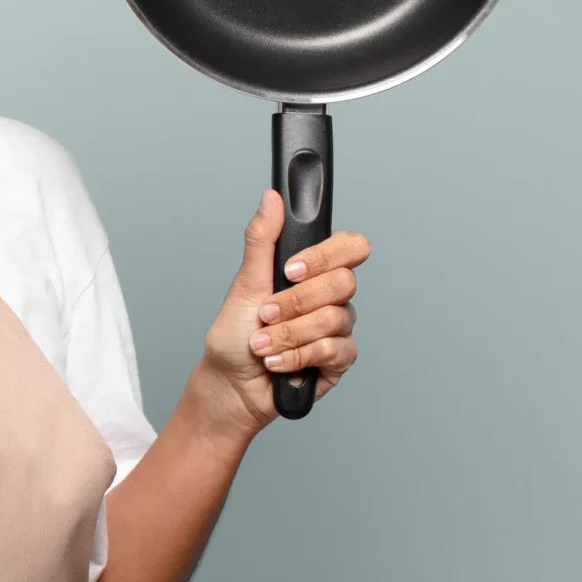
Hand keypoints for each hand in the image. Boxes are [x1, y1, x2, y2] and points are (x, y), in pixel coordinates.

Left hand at [192, 189, 369, 439]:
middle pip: (342, 283)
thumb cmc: (235, 335)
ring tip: (262, 344)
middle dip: (294, 303)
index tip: (290, 270)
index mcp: (314, 272)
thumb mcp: (245, 283)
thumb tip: (271, 198)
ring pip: (334, 319)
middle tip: (266, 314)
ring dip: (288, 334)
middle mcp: (332, 297)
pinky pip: (334, 350)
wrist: (231, 384)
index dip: (325, 256)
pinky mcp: (339, 359)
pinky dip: (297, 357)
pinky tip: (278, 363)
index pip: (350, 247)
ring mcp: (339, 328)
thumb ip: (262, 240)